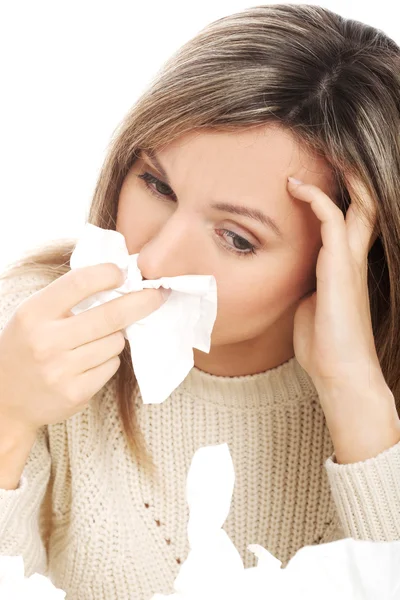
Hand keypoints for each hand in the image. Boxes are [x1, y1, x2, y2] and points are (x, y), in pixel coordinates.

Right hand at [0, 263, 167, 432]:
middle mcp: (46, 341)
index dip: (107, 274)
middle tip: (158, 294)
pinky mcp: (75, 393)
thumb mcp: (33, 316)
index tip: (123, 273)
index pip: (78, 283)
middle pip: (110, 315)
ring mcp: (61, 370)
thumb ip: (67, 298)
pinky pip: (112, 366)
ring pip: (115, 342)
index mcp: (33, 314)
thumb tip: (117, 280)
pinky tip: (89, 362)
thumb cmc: (25, 348)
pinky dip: (109, 360)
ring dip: (116, 337)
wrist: (5, 401)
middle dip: (142, 302)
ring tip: (95, 341)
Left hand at [287, 175, 399, 461]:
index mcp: (347, 267)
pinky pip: (333, 218)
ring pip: (359, 203)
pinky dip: (315, 198)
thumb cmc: (324, 345)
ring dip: (340, 177)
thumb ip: (305, 286)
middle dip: (351, 176)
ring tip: (318, 153)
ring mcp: (351, 260)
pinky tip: (295, 186)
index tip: (310, 178)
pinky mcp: (341, 265)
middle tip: (329, 151)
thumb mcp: (309, 307)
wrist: (340, 372)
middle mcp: (355, 258)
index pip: (352, 221)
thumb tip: (290, 279)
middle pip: (366, 204)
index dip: (339, 195)